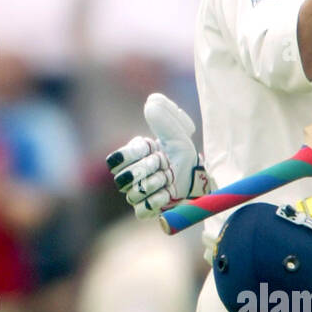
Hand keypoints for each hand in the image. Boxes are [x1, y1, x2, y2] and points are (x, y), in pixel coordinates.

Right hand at [106, 93, 208, 217]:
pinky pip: (141, 210)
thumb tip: (150, 101)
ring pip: (133, 194)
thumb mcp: (177, 133)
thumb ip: (164, 117)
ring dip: (155, 184)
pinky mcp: (145, 209)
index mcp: (131, 156)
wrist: (196, 177)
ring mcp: (136, 193)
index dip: (134, 156)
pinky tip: (167, 194)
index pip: (115, 160)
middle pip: (123, 179)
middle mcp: (130, 175)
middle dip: (148, 170)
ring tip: (168, 178)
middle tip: (164, 165)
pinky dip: (156, 201)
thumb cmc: (183, 153)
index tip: (152, 150)